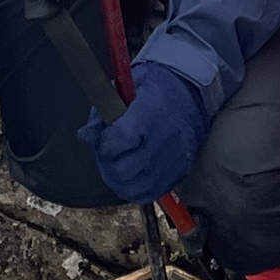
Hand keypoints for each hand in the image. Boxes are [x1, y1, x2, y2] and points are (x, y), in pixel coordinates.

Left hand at [79, 57, 212, 203]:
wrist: (193, 94)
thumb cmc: (156, 88)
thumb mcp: (127, 85)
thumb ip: (104, 110)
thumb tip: (86, 136)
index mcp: (152, 110)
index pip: (120, 139)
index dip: (104, 142)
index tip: (104, 136)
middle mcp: (166, 138)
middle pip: (124, 169)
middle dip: (107, 162)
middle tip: (107, 151)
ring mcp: (175, 159)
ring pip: (133, 187)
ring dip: (117, 179)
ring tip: (116, 162)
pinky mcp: (179, 173)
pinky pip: (148, 194)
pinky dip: (133, 188)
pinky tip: (130, 173)